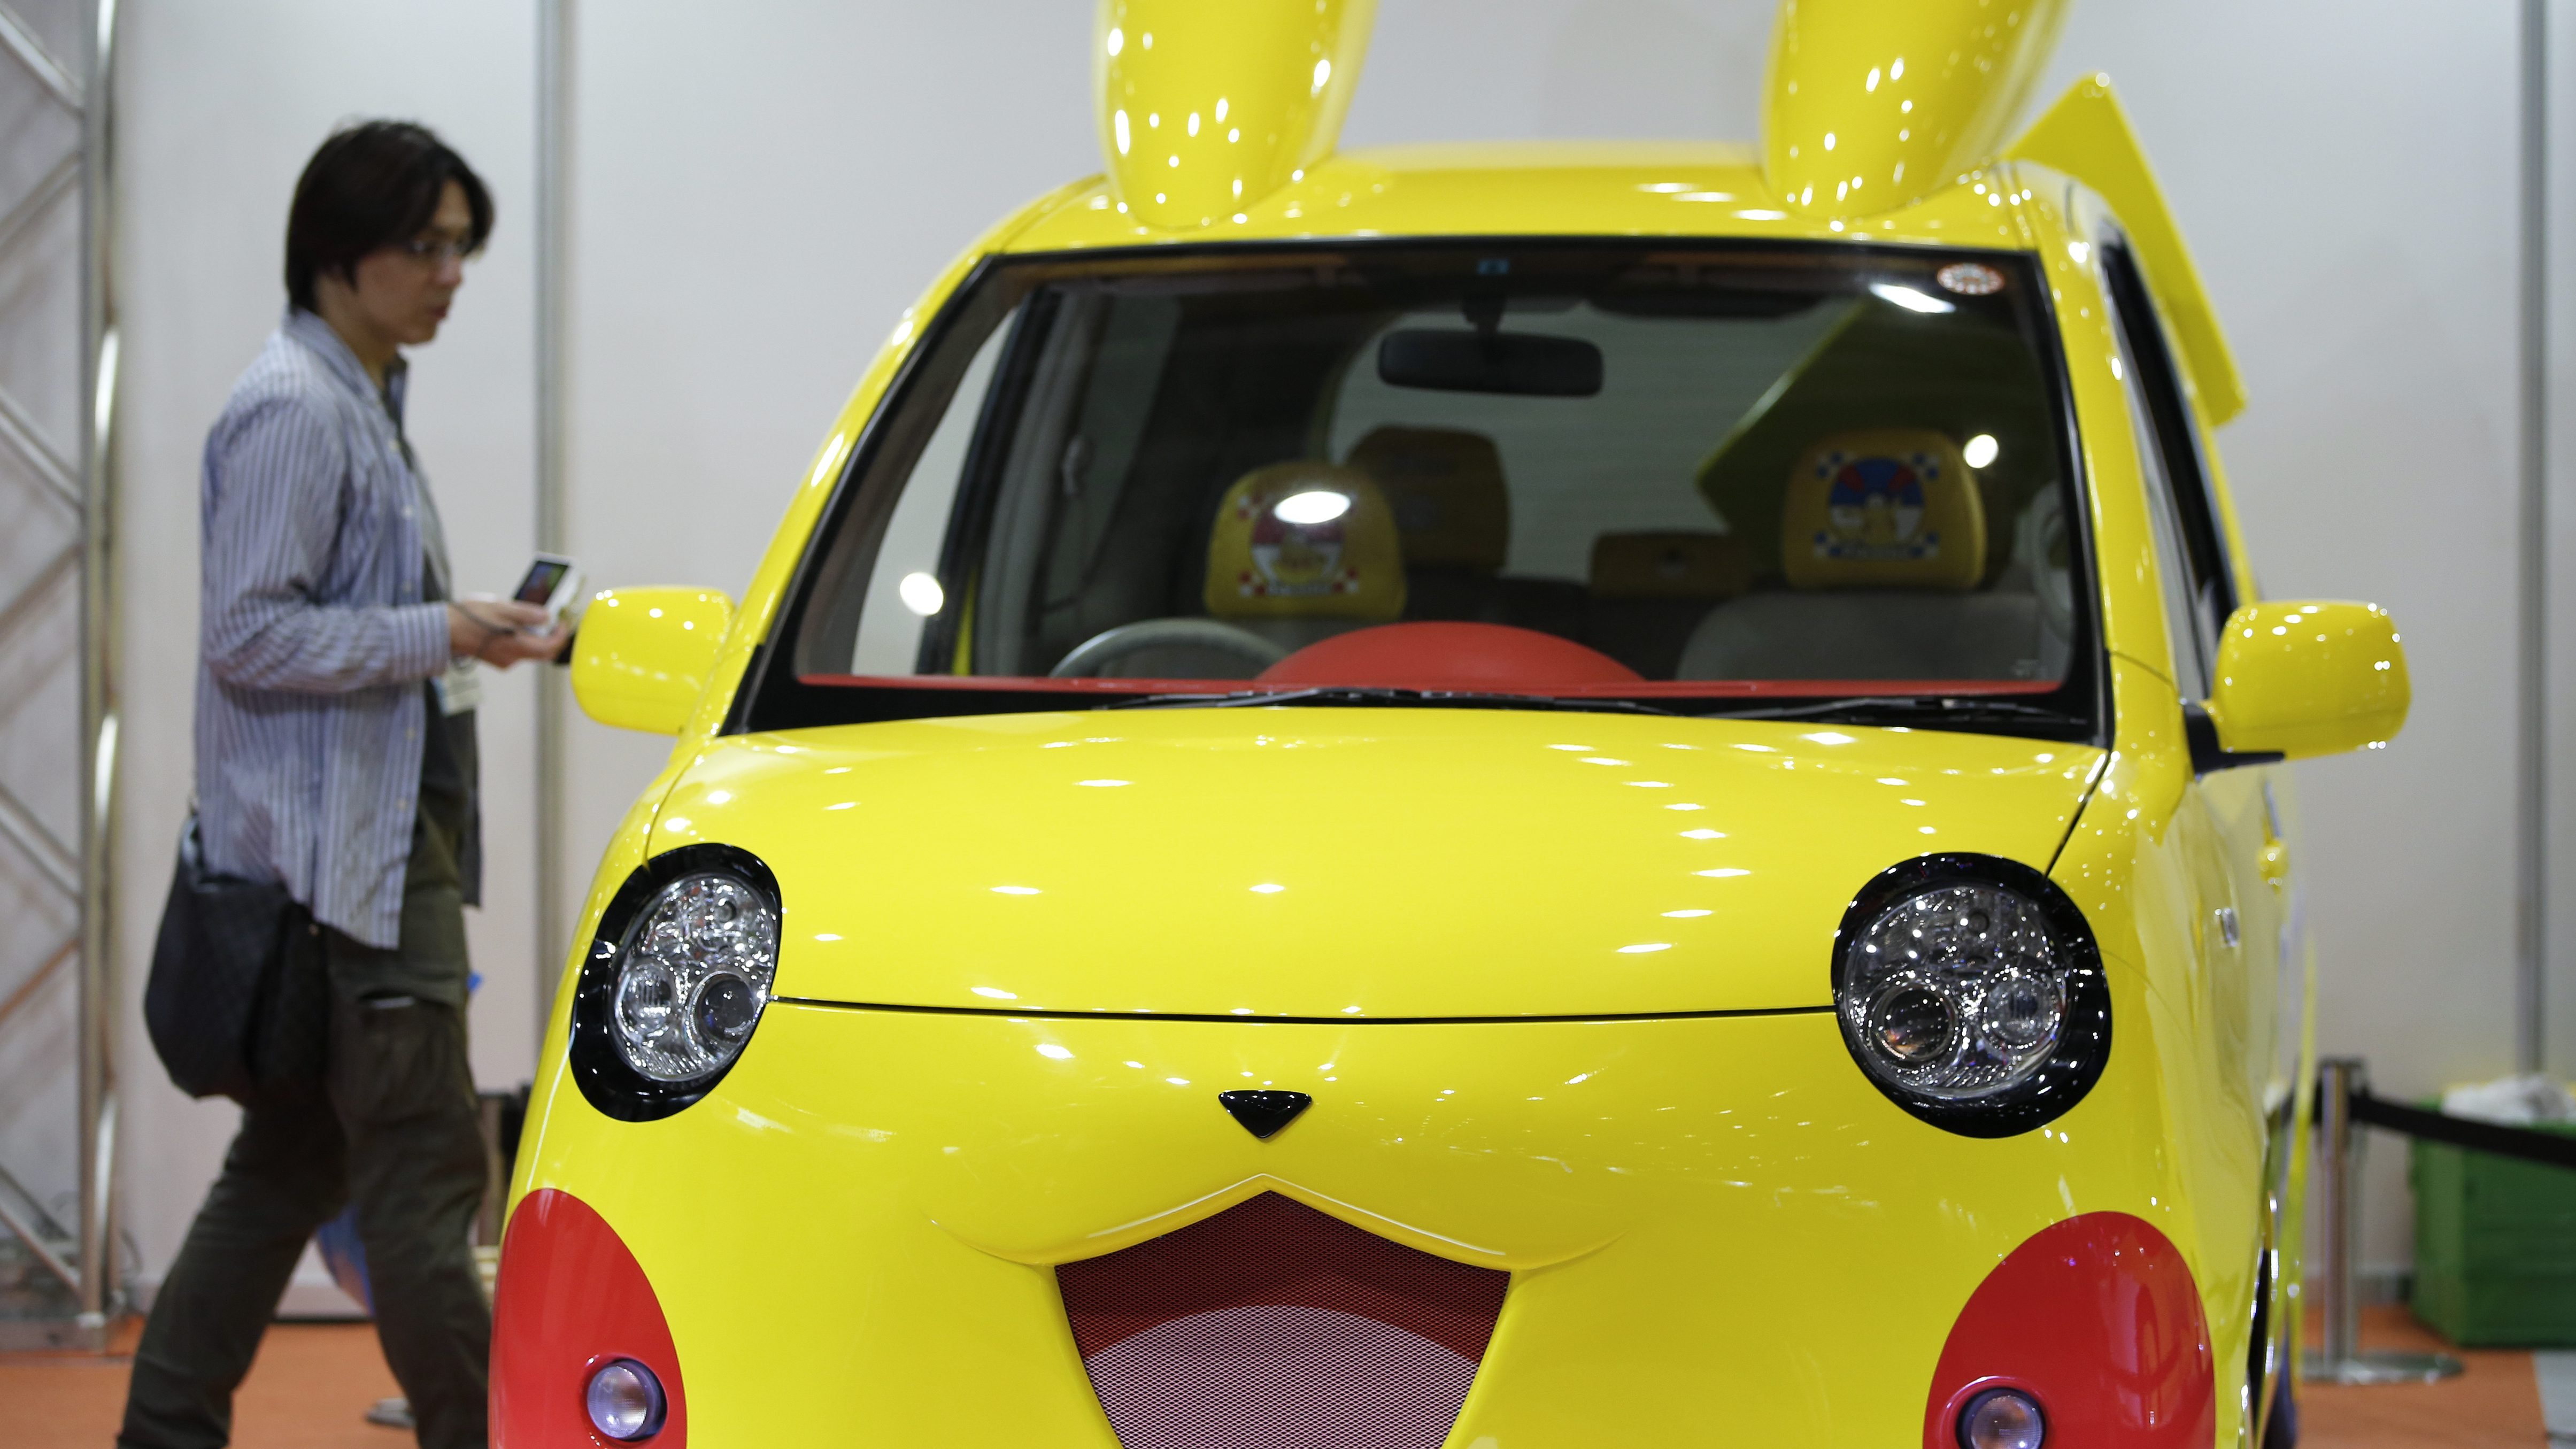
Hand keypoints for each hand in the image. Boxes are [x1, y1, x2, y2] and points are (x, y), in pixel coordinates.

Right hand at [448, 600, 569, 669]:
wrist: (444, 630)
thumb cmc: (472, 618)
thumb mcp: (503, 609)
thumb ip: (528, 614)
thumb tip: (547, 618)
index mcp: (518, 648)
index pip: (550, 648)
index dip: (561, 635)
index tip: (564, 622)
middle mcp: (512, 658)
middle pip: (541, 652)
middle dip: (550, 637)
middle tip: (553, 620)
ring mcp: (503, 660)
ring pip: (528, 650)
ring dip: (533, 635)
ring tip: (528, 617)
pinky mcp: (494, 658)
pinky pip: (515, 649)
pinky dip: (520, 638)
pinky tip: (512, 624)